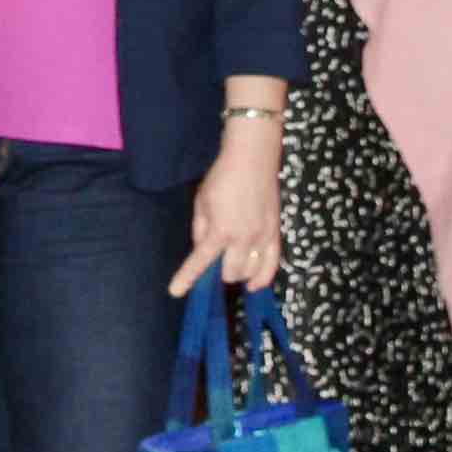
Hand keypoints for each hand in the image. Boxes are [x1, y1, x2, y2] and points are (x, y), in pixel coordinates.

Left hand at [172, 113, 285, 295]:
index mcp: (220, 230)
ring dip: (238, 273)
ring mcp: (262, 238)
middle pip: (230, 273)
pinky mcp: (275, 234)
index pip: (201, 261)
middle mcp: (242, 239)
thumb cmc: (222, 177)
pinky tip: (254, 284)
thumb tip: (201, 250)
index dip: (186, 278)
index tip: (176, 291)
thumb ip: (199, 229)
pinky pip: (272, 266)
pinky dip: (262, 278)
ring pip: (250, 273)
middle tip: (215, 262)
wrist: (252, 160)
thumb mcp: (201, 201)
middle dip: (220, 272)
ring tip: (231, 263)